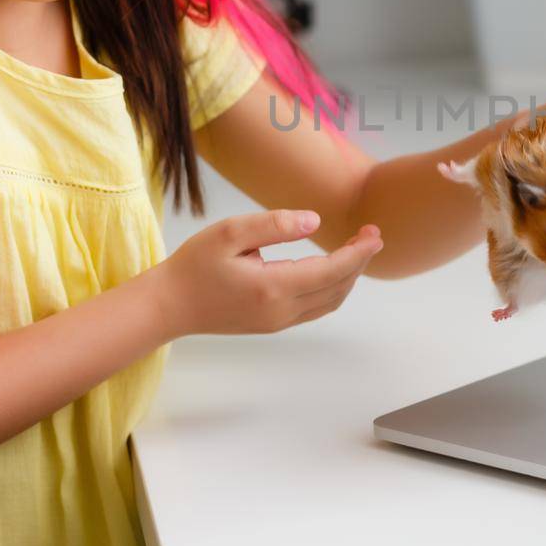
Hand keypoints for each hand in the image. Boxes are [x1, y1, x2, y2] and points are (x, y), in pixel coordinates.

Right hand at [154, 209, 382, 337]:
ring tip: (358, 248)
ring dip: (349, 276)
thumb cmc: (194, 265)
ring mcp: (278, 322)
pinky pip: (316, 308)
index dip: (358, 253)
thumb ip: (274, 225)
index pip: (331, 271)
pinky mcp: (273, 324)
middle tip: (371, 235)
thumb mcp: (229, 232)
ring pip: (330, 301)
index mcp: (272, 287)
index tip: (375, 234)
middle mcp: (281, 311)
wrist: (169, 305)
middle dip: (360, 262)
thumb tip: (314, 222)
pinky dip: (334, 287)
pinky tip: (334, 268)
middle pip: (337, 288)